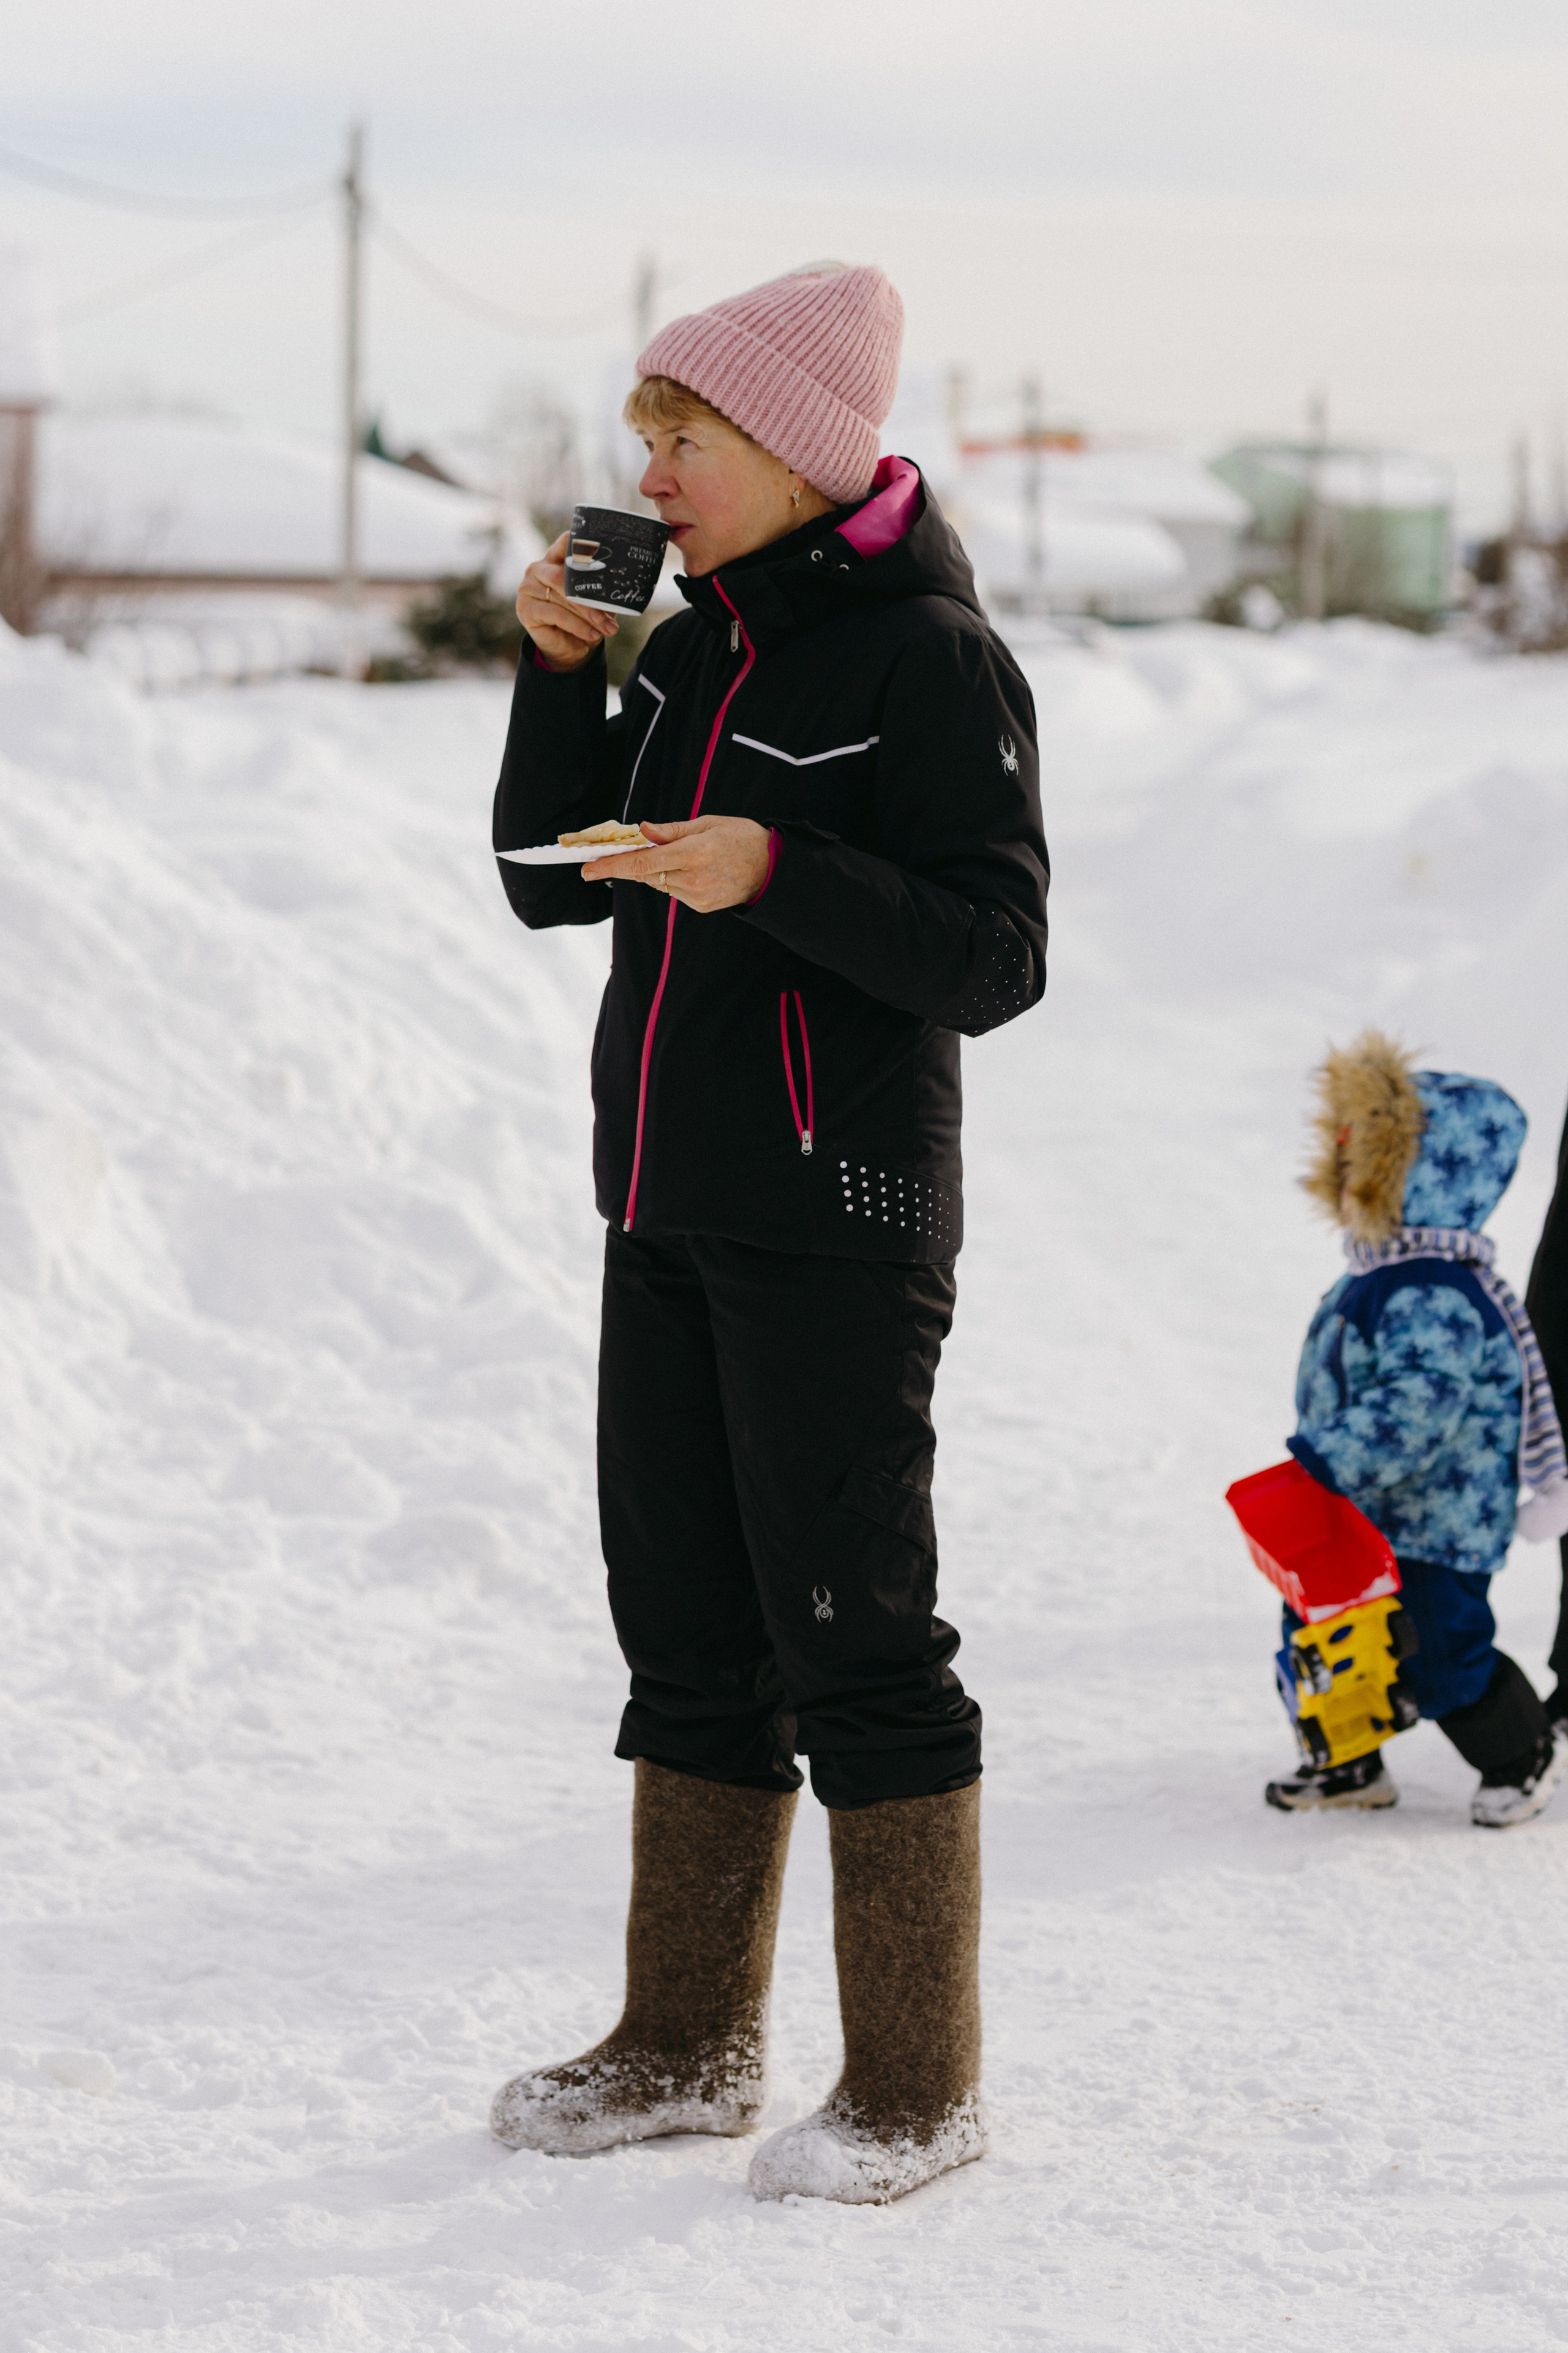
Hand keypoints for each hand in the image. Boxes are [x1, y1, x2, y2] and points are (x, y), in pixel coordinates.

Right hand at [516, 533, 618, 671]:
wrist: (570, 648)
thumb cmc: (584, 618)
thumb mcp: (596, 601)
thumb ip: (601, 588)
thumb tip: (620, 586)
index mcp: (555, 558)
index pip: (566, 543)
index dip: (580, 544)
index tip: (600, 549)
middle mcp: (538, 569)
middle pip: (565, 576)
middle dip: (590, 598)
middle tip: (608, 615)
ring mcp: (528, 588)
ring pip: (562, 597)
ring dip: (588, 615)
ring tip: (606, 628)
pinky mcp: (526, 609)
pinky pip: (556, 615)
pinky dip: (577, 626)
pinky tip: (592, 634)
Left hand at [583, 816, 771, 910]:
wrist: (772, 868)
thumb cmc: (740, 838)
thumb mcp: (707, 823)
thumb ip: (671, 831)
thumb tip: (641, 830)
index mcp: (693, 853)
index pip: (642, 862)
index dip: (611, 866)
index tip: (587, 869)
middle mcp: (693, 878)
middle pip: (645, 874)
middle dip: (627, 864)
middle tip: (606, 857)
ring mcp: (696, 896)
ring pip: (659, 883)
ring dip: (654, 869)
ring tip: (675, 855)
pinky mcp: (701, 906)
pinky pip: (674, 891)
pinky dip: (672, 879)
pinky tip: (692, 868)